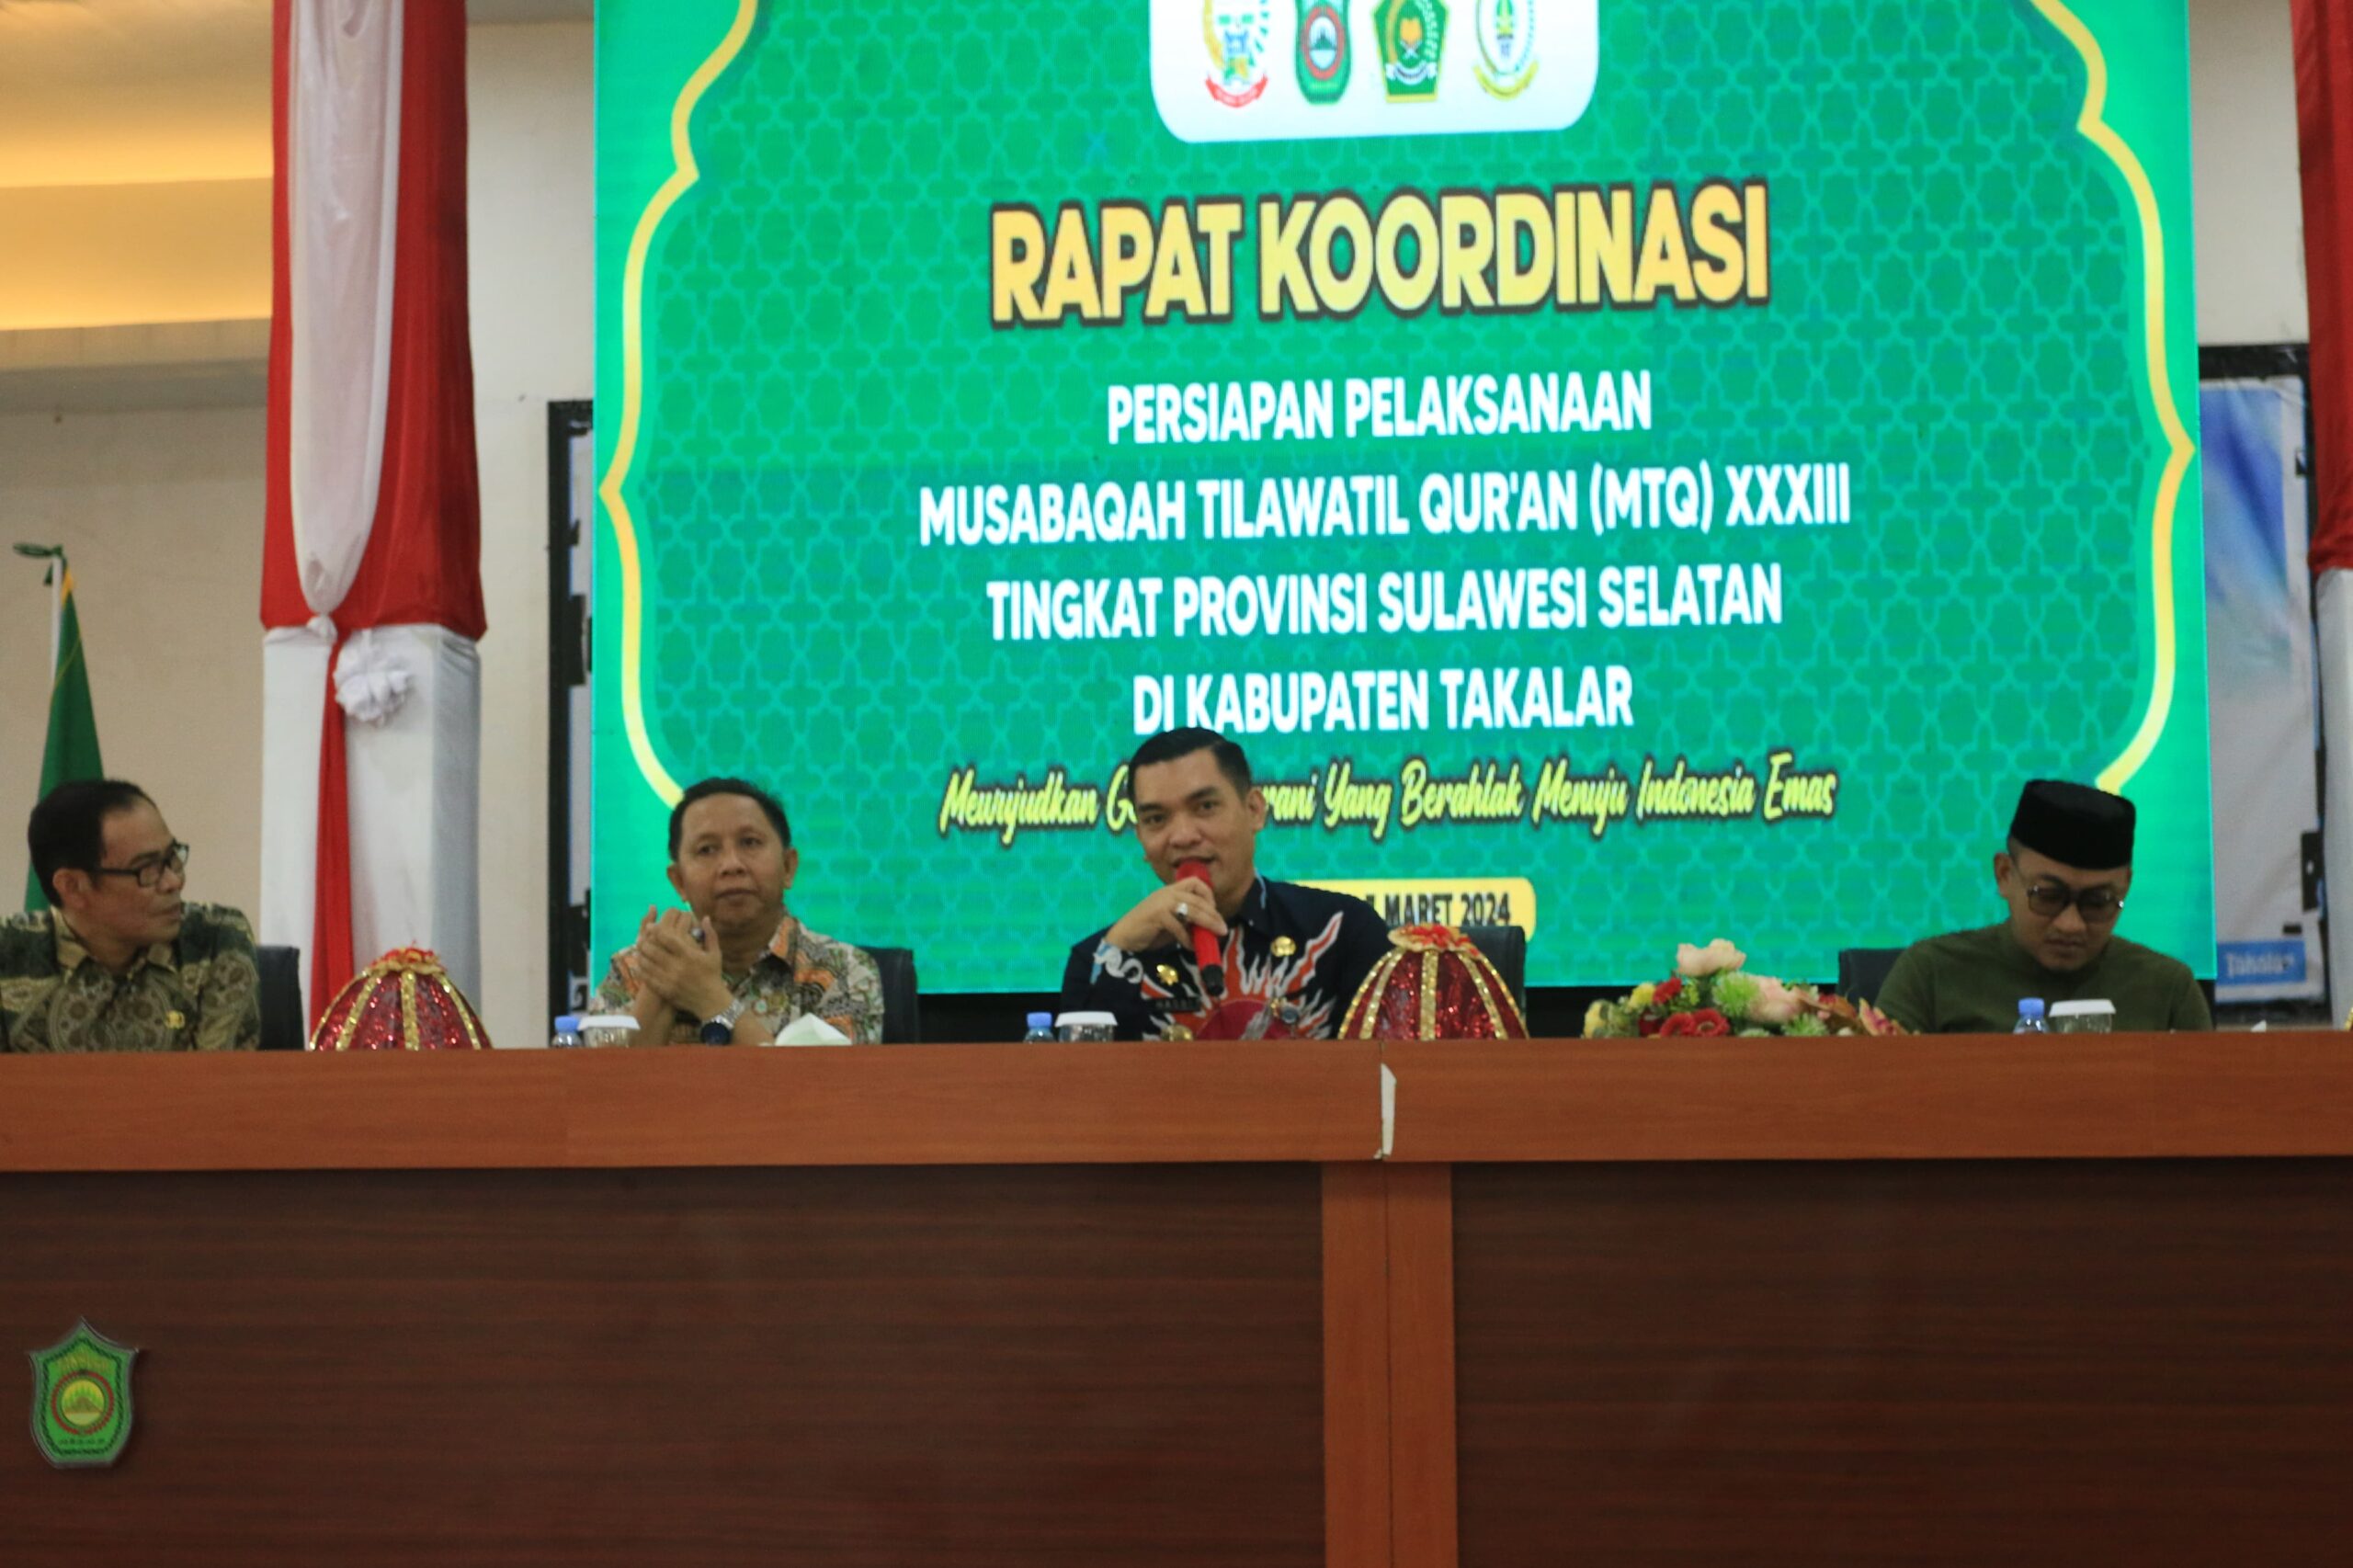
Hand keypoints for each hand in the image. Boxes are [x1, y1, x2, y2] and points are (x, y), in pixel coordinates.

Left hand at [634, 908, 731, 1019]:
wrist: (711, 1001)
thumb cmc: (713, 975)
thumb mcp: (715, 954)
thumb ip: (710, 934)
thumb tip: (705, 917)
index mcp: (690, 955)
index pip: (669, 939)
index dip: (657, 930)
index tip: (650, 926)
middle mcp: (678, 966)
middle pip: (654, 950)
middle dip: (644, 942)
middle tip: (640, 938)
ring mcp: (670, 980)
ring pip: (648, 964)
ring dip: (641, 955)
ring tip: (638, 950)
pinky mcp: (665, 990)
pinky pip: (648, 978)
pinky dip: (641, 970)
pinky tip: (639, 965)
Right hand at [1105, 875, 1224, 954]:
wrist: (1123, 938)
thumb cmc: (1148, 931)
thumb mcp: (1172, 922)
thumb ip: (1187, 920)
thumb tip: (1208, 927)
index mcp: (1170, 891)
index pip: (1195, 882)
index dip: (1208, 895)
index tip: (1214, 911)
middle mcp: (1167, 893)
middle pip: (1198, 899)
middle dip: (1213, 914)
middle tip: (1222, 928)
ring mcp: (1161, 902)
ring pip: (1192, 909)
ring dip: (1207, 923)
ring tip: (1216, 934)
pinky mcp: (1157, 914)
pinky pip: (1179, 925)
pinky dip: (1187, 937)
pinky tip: (1190, 946)